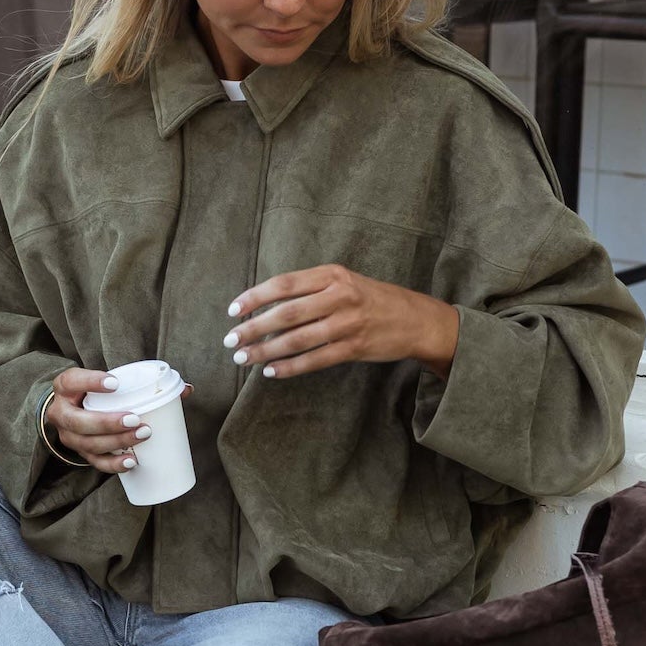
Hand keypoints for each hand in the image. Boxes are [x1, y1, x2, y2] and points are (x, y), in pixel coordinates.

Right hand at [44, 368, 191, 474]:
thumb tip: (186, 390)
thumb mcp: (108, 382)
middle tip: (136, 419)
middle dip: (108, 422)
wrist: (74, 410)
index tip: (115, 384)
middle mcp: (60, 413)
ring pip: (88, 444)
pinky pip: (95, 462)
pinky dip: (114, 464)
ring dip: (117, 442)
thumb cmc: (97, 394)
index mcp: (66, 387)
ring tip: (143, 435)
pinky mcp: (80, 453)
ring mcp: (69, 436)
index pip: (72, 381)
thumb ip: (142, 382)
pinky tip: (131, 462)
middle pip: (80, 421)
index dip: (91, 382)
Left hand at [224, 266, 458, 380]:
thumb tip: (266, 307)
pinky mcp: (355, 347)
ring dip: (266, 350)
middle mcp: (340, 295)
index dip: (255, 297)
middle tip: (230, 340)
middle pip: (286, 313)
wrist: (416, 320)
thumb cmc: (372, 299)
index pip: (284, 284)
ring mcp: (348, 323)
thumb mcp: (344, 282)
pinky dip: (291, 367)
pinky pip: (315, 359)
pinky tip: (272, 371)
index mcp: (332, 274)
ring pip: (297, 339)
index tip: (233, 310)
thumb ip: (310, 290)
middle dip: (253, 328)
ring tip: (243, 358)